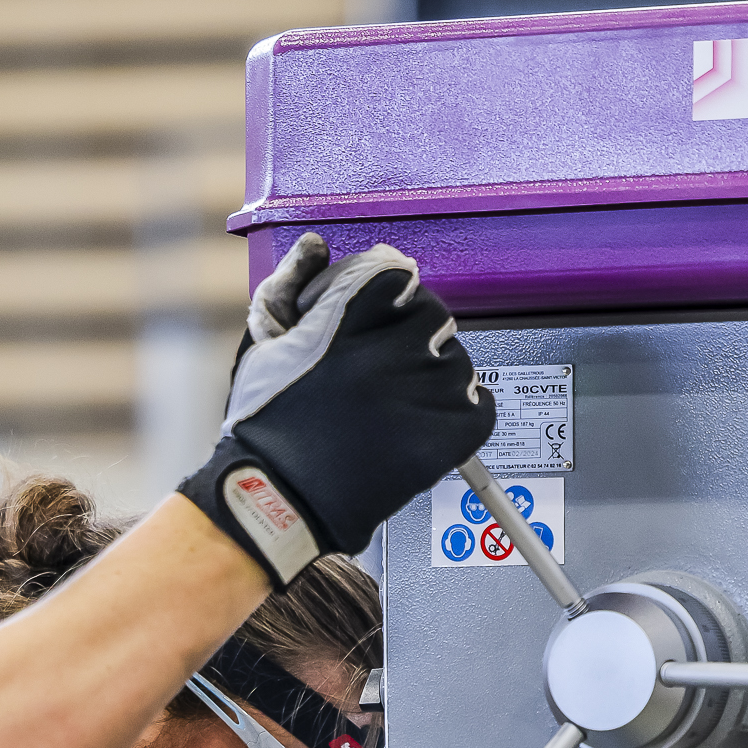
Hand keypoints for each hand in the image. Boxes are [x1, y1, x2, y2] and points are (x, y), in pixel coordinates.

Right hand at [180, 234, 494, 585]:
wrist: (281, 500)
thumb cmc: (268, 426)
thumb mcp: (266, 344)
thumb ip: (291, 287)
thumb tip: (316, 247)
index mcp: (345, 320)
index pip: (396, 274)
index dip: (386, 296)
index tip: (376, 315)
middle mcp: (390, 352)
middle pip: (433, 315)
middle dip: (410, 336)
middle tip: (383, 368)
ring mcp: (424, 394)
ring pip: (457, 361)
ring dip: (434, 376)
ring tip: (397, 405)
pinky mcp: (448, 436)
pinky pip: (481, 406)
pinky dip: (461, 413)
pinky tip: (424, 425)